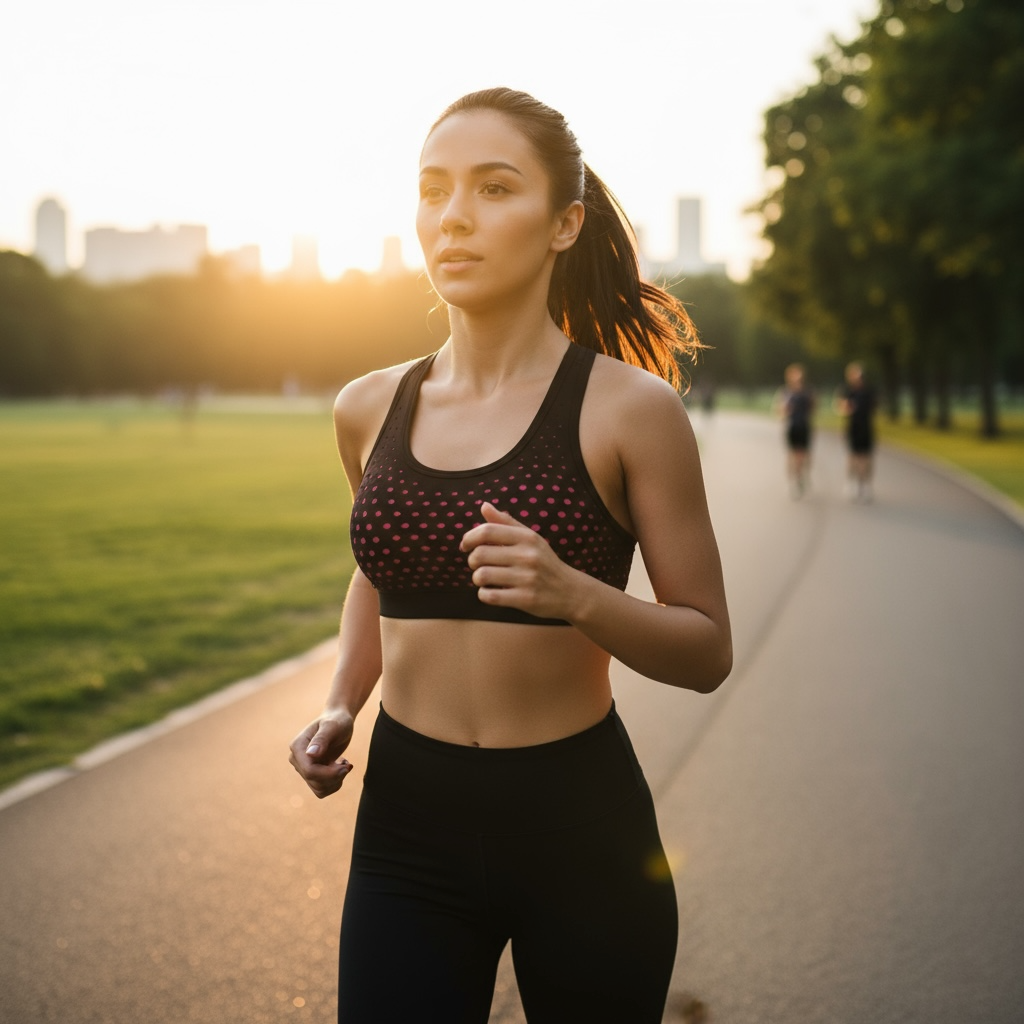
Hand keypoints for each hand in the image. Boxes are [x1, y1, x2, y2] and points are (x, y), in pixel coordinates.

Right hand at [288, 712, 354, 798]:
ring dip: (336, 781)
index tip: (346, 766)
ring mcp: (303, 768)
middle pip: (314, 781)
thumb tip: (310, 754)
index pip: (309, 771)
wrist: (339, 720)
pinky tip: (340, 769)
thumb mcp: (332, 727)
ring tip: (344, 765)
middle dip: (335, 776)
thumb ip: (322, 739)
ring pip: (319, 789)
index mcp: (297, 747)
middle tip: (347, 764)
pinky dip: (335, 783)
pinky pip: (322, 790)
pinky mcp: (312, 774)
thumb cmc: (337, 721)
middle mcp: (297, 759)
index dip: (329, 773)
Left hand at [460, 502, 574, 620]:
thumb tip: (484, 506)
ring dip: (477, 578)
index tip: (466, 546)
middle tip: (478, 565)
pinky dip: (484, 594)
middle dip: (472, 560)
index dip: (469, 537)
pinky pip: (489, 595)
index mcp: (527, 537)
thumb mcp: (531, 539)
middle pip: (480, 554)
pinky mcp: (525, 599)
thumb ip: (506, 523)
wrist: (571, 592)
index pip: (487, 531)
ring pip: (482, 575)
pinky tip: (492, 592)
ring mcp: (527, 578)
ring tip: (486, 579)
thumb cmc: (544, 563)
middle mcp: (528, 556)